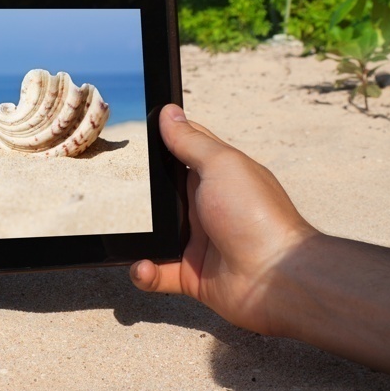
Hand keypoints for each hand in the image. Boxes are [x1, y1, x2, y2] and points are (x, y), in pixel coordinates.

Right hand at [129, 104, 317, 335]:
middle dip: (138, 194)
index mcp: (216, 177)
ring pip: (153, 234)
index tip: (131, 133)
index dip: (159, 141)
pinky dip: (144, 272)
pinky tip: (143, 266)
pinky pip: (155, 272)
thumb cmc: (257, 216)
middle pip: (160, 194)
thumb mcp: (222, 165)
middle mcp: (205, 208)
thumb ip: (191, 141)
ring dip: (138, 236)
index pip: (182, 152)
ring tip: (123, 233)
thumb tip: (169, 112)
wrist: (276, 278)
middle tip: (113, 190)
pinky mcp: (190, 274)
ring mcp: (197, 242)